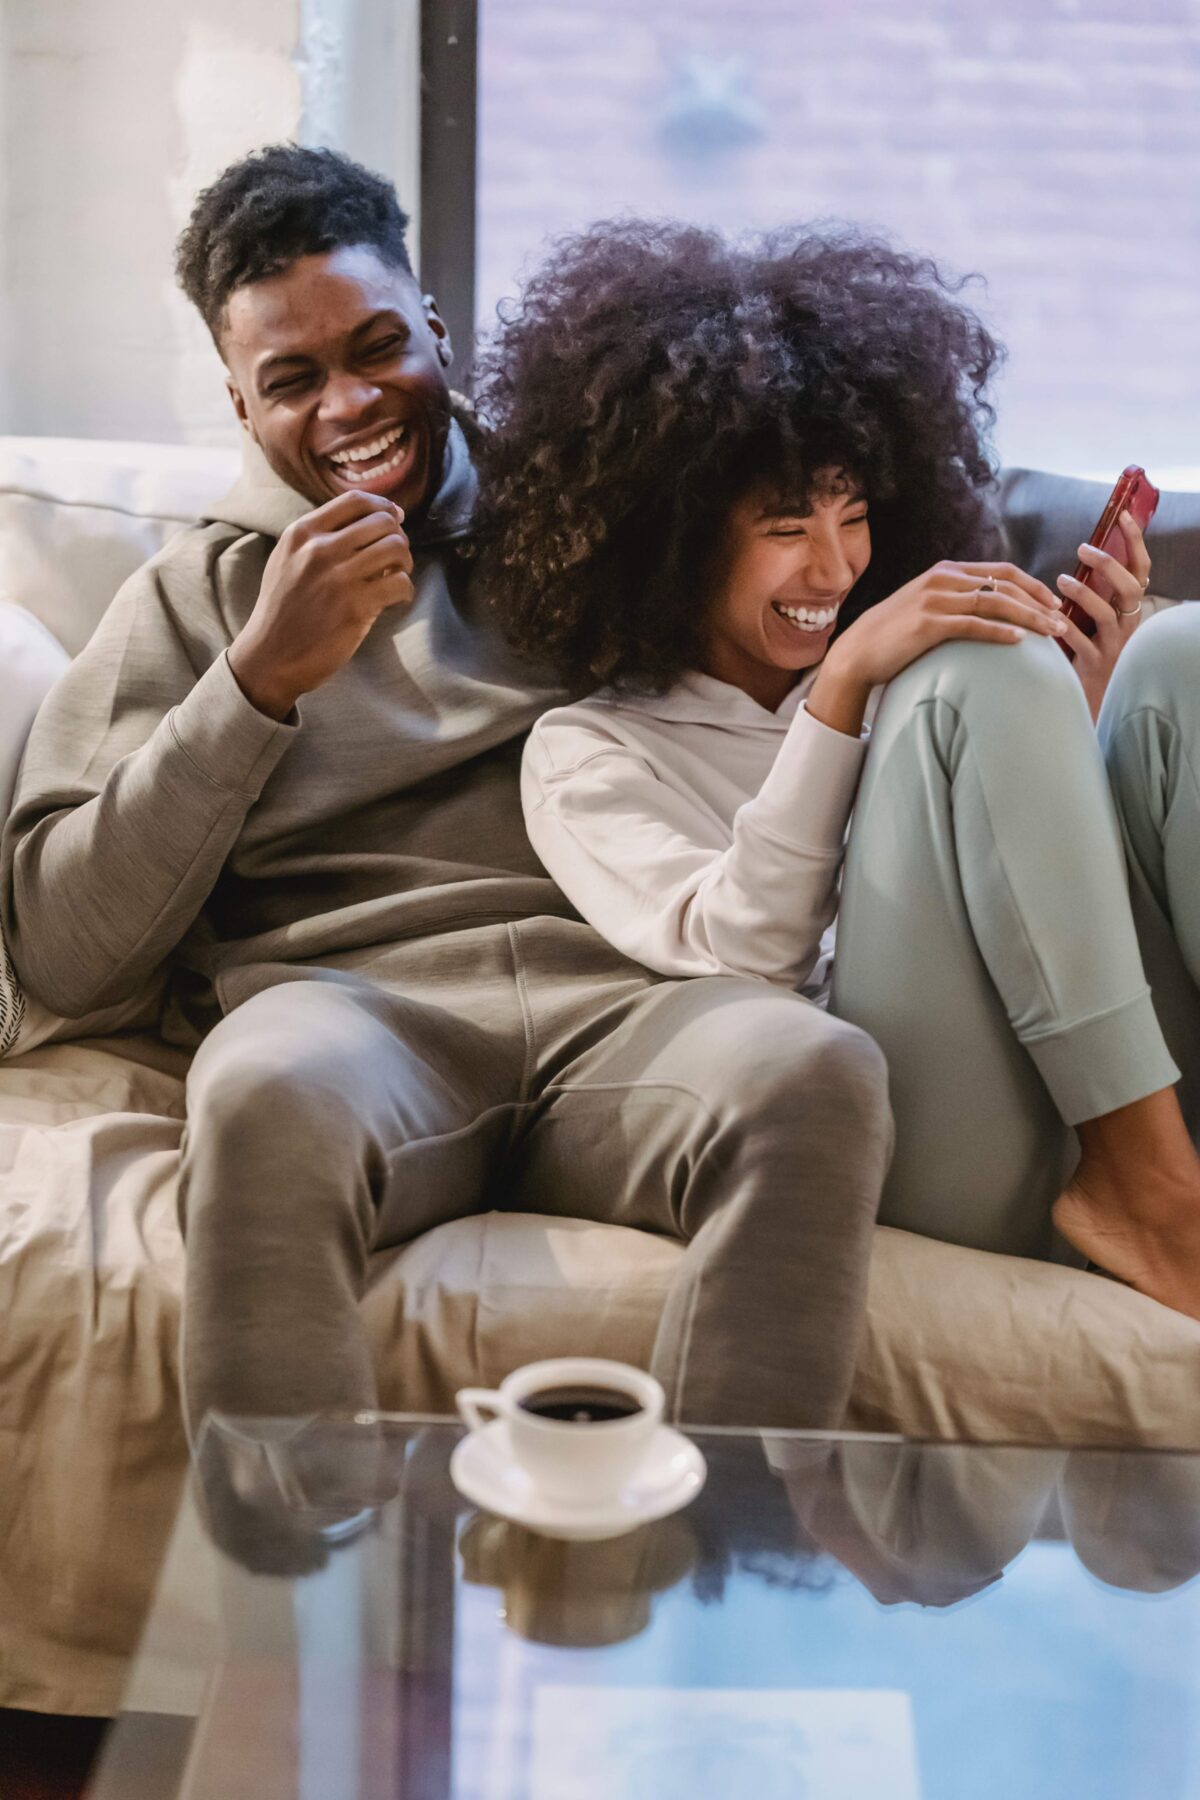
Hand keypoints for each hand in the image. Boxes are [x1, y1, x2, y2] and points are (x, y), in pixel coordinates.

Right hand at [228, 491, 414, 719]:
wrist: (269, 658)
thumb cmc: (283, 612)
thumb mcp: (286, 561)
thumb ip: (317, 539)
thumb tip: (366, 522)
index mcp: (301, 533)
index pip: (354, 501)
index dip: (383, 506)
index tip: (395, 518)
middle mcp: (319, 548)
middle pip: (383, 521)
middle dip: (398, 537)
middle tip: (395, 558)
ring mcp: (338, 577)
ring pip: (396, 548)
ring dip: (405, 562)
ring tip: (396, 577)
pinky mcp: (355, 606)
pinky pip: (400, 583)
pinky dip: (405, 590)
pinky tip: (395, 600)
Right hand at [808, 560, 1066, 736]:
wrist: (858, 651)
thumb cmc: (896, 635)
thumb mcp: (928, 606)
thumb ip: (956, 601)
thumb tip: (990, 609)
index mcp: (947, 571)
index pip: (1002, 571)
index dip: (1033, 585)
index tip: (1054, 603)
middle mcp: (943, 579)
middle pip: (1005, 584)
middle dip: (1039, 602)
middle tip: (1063, 620)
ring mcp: (935, 599)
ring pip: (995, 602)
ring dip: (1029, 617)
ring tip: (1052, 633)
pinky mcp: (928, 624)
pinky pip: (973, 625)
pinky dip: (999, 632)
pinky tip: (1019, 642)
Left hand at [1055, 510, 1151, 721]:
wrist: (1090, 701)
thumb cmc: (1089, 654)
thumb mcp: (1097, 620)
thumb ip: (1095, 592)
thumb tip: (1083, 557)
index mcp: (1130, 610)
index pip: (1141, 570)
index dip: (1135, 542)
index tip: (1123, 516)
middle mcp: (1128, 626)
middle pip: (1129, 588)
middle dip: (1109, 564)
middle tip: (1084, 548)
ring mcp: (1114, 647)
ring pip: (1106, 614)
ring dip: (1083, 593)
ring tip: (1061, 581)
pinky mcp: (1095, 666)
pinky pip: (1080, 643)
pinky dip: (1063, 628)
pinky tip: (1048, 620)